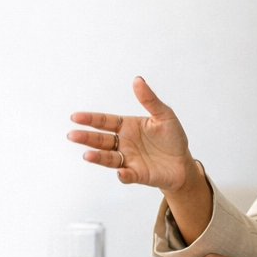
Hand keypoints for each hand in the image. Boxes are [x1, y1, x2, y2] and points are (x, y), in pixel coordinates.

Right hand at [68, 77, 197, 191]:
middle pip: (101, 140)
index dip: (91, 119)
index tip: (76, 117)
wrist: (183, 163)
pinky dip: (123, 175)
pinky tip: (120, 172)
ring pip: (108, 158)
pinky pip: (127, 175)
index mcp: (127, 127)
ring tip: (87, 155)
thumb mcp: (164, 115)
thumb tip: (138, 80)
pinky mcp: (138, 175)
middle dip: (87, 138)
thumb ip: (150, 100)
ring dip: (98, 157)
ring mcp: (128, 160)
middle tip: (73, 135)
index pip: (105, 122)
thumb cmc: (172, 138)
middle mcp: (124, 143)